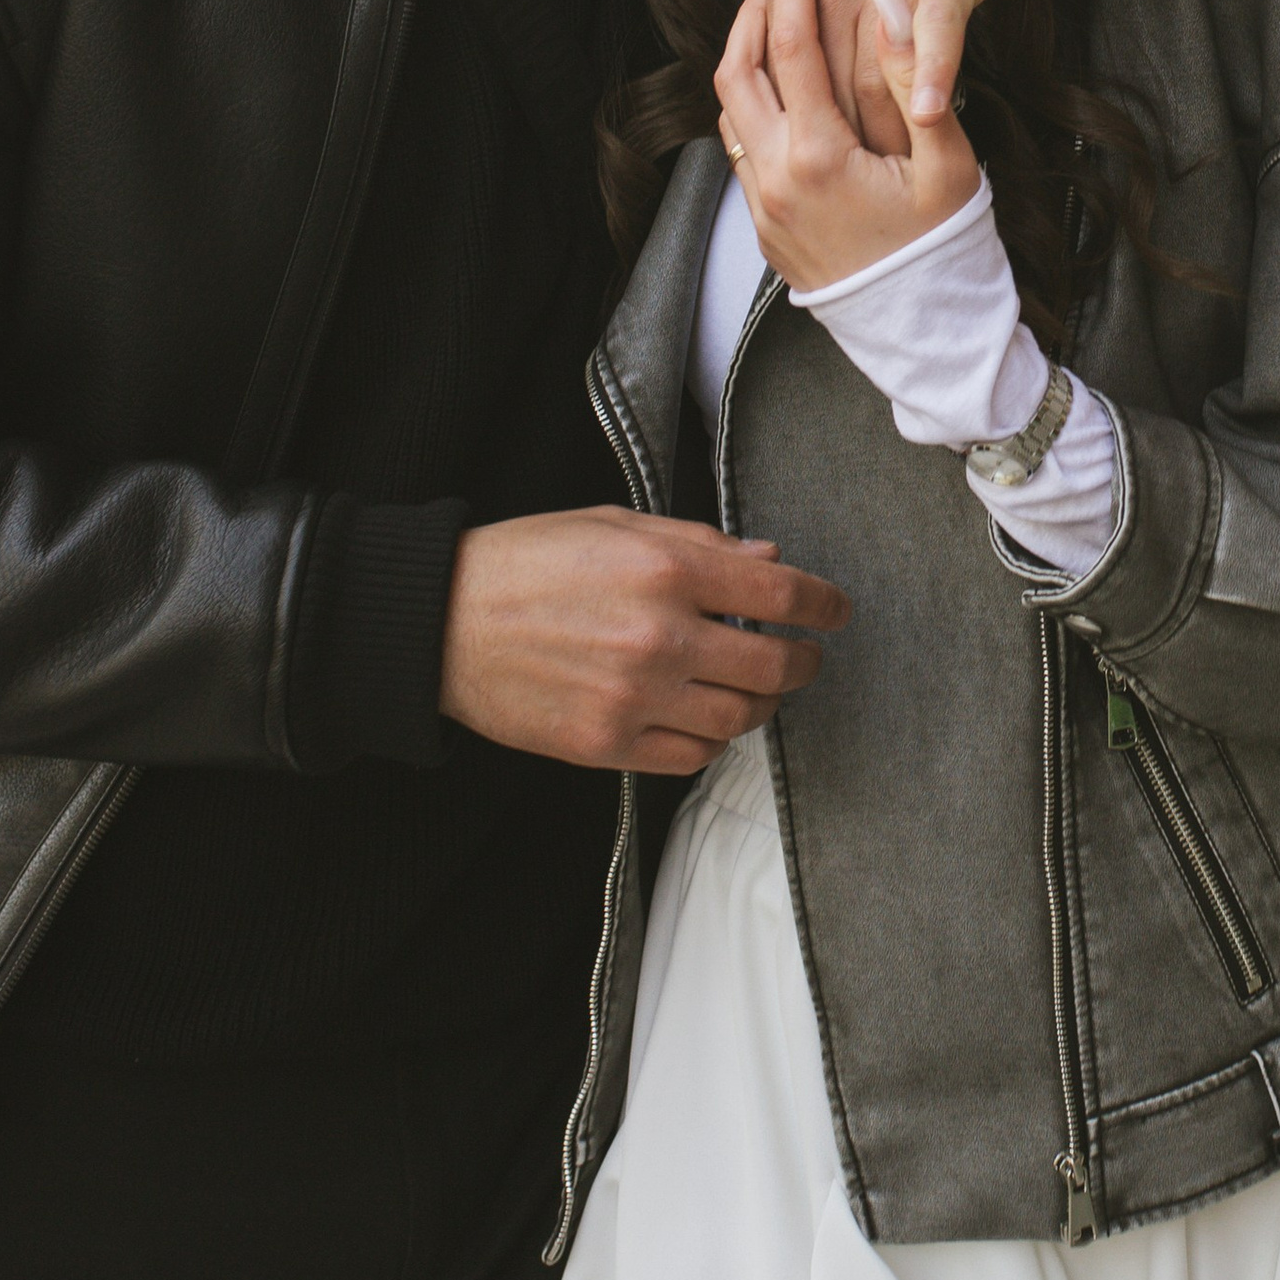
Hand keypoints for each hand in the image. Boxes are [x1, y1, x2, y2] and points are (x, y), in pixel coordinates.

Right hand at [439, 505, 848, 774]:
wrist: (444, 621)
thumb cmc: (527, 561)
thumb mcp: (616, 524)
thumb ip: (699, 543)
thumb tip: (769, 561)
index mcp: (665, 569)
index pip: (778, 594)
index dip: (822, 605)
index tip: (835, 611)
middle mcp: (659, 636)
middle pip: (773, 666)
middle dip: (803, 663)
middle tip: (804, 658)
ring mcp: (634, 697)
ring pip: (739, 719)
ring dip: (760, 705)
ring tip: (754, 690)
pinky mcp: (607, 745)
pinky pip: (691, 755)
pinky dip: (712, 740)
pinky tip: (704, 717)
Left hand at [716, 0, 984, 292]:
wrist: (926, 332)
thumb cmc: (946, 248)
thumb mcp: (948, 164)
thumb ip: (916, 79)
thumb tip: (889, 6)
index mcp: (819, 157)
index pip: (789, 46)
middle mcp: (776, 179)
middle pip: (737, 68)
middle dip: (752, 8)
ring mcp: (763, 206)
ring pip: (730, 108)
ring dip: (745, 55)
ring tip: (774, 16)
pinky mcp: (764, 226)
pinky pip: (742, 147)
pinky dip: (752, 102)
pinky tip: (781, 83)